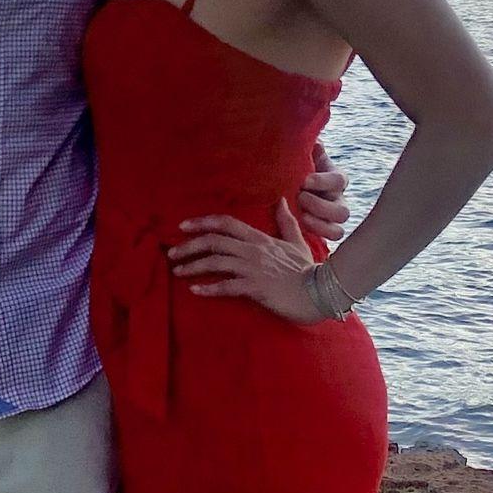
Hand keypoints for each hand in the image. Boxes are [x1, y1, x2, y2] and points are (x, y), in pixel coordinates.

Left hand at [168, 199, 324, 323]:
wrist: (320, 292)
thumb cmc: (306, 270)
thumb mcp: (296, 242)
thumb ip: (286, 222)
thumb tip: (281, 200)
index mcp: (259, 238)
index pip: (226, 223)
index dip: (202, 222)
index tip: (183, 226)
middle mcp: (252, 250)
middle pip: (213, 241)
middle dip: (189, 246)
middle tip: (171, 253)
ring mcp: (253, 268)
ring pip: (215, 262)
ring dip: (192, 266)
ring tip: (177, 271)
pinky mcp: (255, 288)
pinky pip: (226, 286)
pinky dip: (208, 288)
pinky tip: (194, 290)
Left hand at [295, 143, 348, 246]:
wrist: (291, 184)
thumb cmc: (299, 168)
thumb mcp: (304, 155)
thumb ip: (310, 148)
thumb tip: (314, 141)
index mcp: (336, 179)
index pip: (339, 180)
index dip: (323, 182)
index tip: (304, 181)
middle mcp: (339, 199)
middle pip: (342, 211)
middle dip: (320, 206)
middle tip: (300, 198)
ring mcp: (333, 218)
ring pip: (338, 229)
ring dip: (319, 224)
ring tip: (301, 216)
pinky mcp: (325, 230)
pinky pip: (331, 239)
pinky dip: (318, 234)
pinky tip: (300, 227)